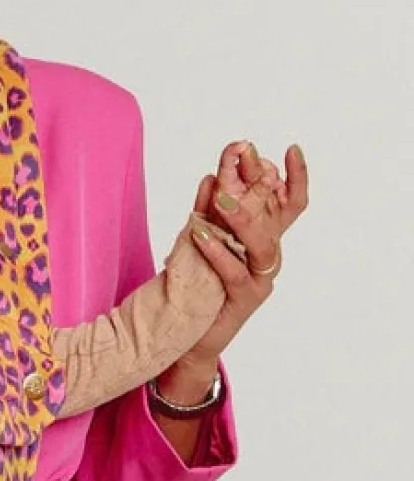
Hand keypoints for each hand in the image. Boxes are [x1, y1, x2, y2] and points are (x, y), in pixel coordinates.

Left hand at [173, 141, 308, 386]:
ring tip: (221, 198)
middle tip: (244, 160)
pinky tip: (199, 232)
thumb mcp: (202, 239)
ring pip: (263, 245)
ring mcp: (260, 279)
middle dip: (262, 184)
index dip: (294, 178)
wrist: (187, 331)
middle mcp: (267, 257)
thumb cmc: (197, 282)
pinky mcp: (243, 300)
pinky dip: (217, 250)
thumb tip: (211, 177)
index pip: (286, 204)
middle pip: (277, 217)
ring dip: (242, 218)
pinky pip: (234, 272)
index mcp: (262, 239)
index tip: (290, 149)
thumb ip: (208, 211)